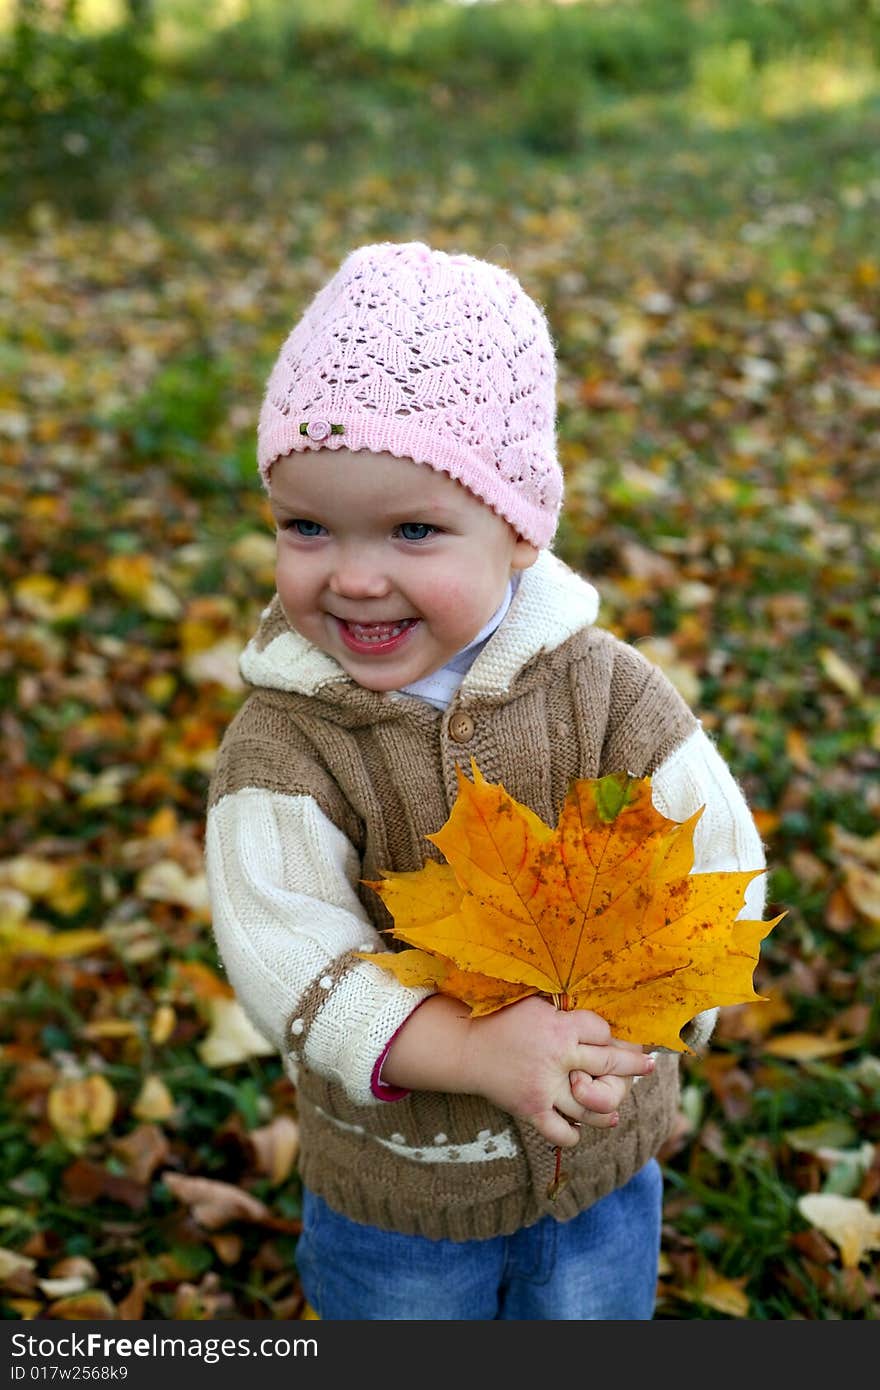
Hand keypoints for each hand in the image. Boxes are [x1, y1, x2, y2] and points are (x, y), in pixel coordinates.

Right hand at [457, 996, 653, 1148]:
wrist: (466, 1047)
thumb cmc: (502, 1020)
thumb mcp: (536, 1004)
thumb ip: (566, 1011)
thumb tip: (598, 1012)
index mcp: (560, 1027)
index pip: (603, 1031)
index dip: (613, 1034)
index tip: (618, 1037)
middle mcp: (558, 1057)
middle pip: (609, 1064)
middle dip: (633, 1064)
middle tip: (648, 1065)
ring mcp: (546, 1087)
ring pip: (592, 1105)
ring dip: (609, 1107)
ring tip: (616, 1109)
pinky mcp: (532, 1109)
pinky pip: (562, 1130)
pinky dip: (574, 1132)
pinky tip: (581, 1127)